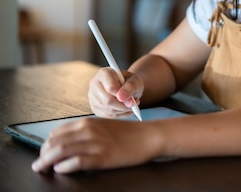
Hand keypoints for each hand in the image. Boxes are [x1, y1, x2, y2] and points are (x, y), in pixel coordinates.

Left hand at [31, 117, 155, 172]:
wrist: (149, 136)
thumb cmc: (128, 133)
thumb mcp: (104, 126)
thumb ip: (86, 132)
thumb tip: (67, 143)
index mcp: (87, 123)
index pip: (56, 133)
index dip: (46, 145)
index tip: (44, 153)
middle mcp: (88, 131)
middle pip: (54, 143)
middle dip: (42, 155)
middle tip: (39, 164)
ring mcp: (95, 144)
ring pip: (60, 152)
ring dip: (47, 162)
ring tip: (42, 169)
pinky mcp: (102, 158)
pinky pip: (76, 162)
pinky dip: (64, 167)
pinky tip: (61, 169)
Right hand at [88, 68, 143, 118]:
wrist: (127, 86)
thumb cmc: (131, 82)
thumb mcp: (135, 81)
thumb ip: (130, 87)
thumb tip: (121, 97)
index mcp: (104, 73)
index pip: (111, 87)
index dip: (122, 95)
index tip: (132, 99)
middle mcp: (94, 83)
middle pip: (107, 100)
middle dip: (123, 105)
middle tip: (133, 105)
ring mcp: (92, 96)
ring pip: (107, 109)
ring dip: (122, 110)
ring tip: (131, 105)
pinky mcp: (94, 107)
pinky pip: (106, 115)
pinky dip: (119, 114)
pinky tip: (125, 109)